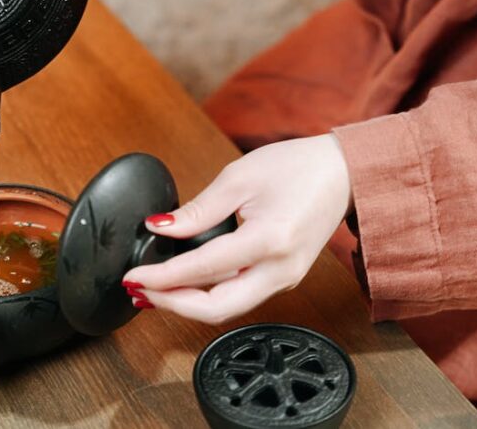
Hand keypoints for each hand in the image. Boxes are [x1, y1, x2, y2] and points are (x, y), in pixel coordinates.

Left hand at [122, 134, 352, 324]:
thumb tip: (160, 228)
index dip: (163, 276)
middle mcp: (280, 269)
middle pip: (217, 309)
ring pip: (228, 309)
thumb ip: (198, 210)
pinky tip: (185, 285)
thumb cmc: (298, 167)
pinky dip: (208, 296)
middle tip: (139, 290)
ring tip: (154, 290)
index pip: (204, 268)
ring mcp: (285, 279)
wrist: (343, 173)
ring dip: (187, 304)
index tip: (133, 274)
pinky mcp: (284, 278)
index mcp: (270, 239)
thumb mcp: (239, 178)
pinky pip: (241, 297)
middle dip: (172, 303)